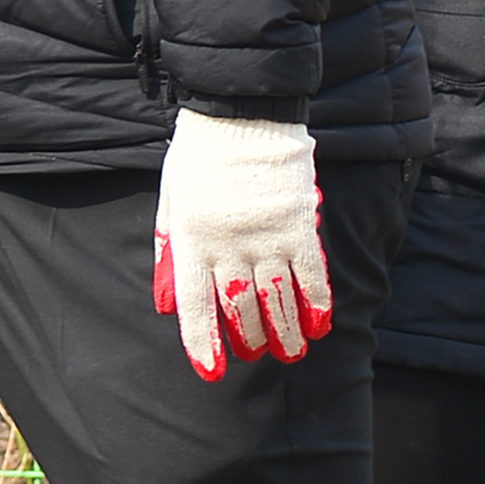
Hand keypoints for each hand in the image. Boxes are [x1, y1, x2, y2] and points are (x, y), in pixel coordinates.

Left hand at [152, 111, 330, 379]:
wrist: (239, 111)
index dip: (204, 343)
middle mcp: (228, 245)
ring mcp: (266, 236)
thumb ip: (168, 247)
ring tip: (291, 352)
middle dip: (250, 338)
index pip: (196, 305)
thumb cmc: (200, 154)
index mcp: (192, 239)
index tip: (212, 371)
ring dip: (285, 331)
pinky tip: (319, 323)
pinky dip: (316, 302)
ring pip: (277, 299)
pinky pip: (311, 273)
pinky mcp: (298, 223)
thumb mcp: (171, 198)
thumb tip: (165, 299)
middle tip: (257, 355)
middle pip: (240, 307)